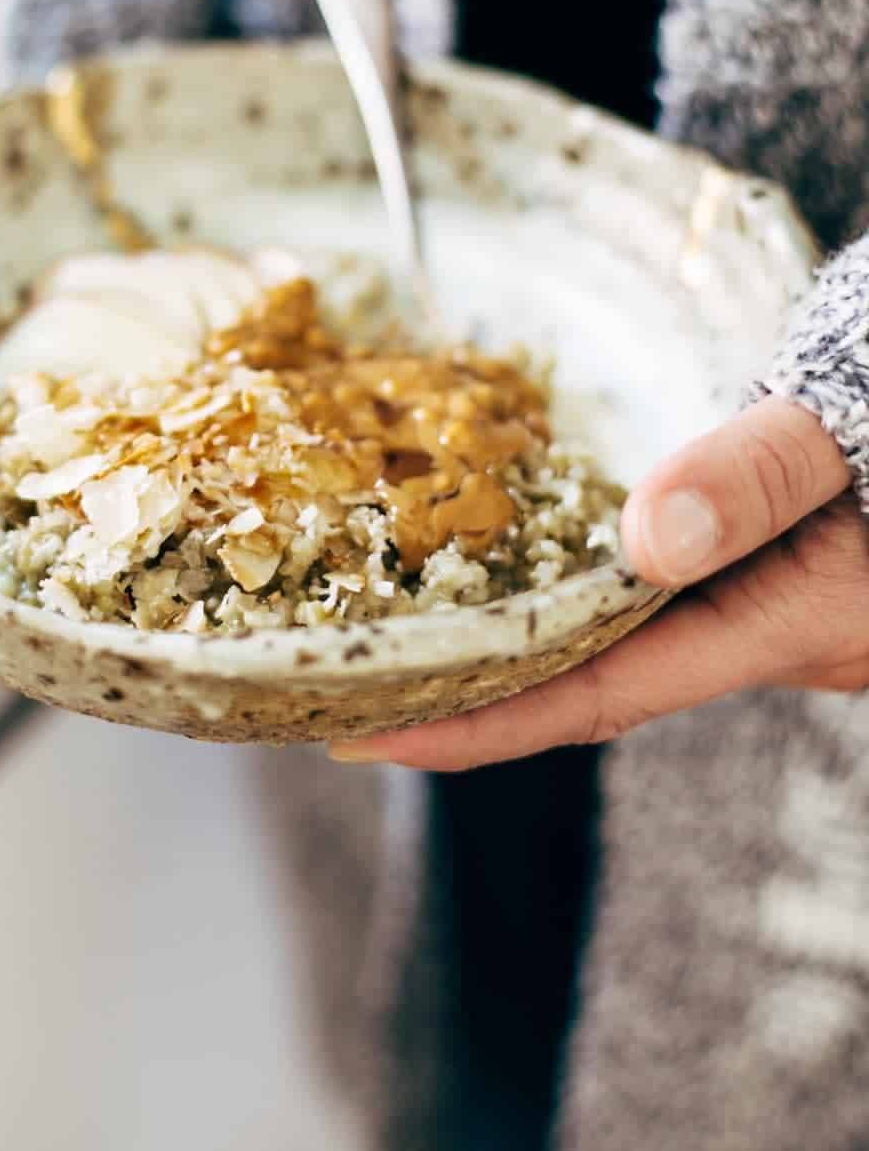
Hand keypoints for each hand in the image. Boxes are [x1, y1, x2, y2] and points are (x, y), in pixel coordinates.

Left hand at [328, 396, 866, 770]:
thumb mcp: (854, 418)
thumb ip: (765, 476)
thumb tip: (649, 536)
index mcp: (788, 622)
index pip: (597, 695)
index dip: (475, 722)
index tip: (356, 732)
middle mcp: (770, 630)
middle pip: (588, 682)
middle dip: (465, 691)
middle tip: (333, 683)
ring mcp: (773, 598)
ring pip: (613, 637)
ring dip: (506, 636)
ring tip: (390, 623)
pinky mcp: (770, 553)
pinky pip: (643, 589)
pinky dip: (561, 579)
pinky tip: (504, 552)